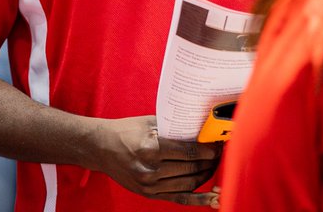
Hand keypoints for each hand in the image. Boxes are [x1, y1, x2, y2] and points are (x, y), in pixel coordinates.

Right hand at [86, 115, 221, 205]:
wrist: (101, 148)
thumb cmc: (127, 131)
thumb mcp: (150, 123)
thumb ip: (175, 128)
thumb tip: (203, 128)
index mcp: (151, 148)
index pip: (190, 152)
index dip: (209, 149)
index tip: (219, 143)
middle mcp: (150, 170)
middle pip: (192, 168)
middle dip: (211, 161)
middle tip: (221, 152)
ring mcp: (149, 186)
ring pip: (189, 183)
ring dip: (207, 175)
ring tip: (215, 164)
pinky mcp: (149, 195)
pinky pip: (180, 199)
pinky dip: (199, 199)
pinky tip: (213, 198)